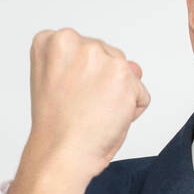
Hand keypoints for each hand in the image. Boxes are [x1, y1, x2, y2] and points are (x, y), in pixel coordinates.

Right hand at [8, 28, 149, 193]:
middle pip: (109, 57)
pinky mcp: (123, 75)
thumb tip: (134, 67)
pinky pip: (141, 95)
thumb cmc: (57, 126)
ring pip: (127, 75)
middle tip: (81, 106)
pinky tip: (107, 119)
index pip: (85, 50)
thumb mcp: (62, 83)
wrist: (60, 153)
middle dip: (103, 83)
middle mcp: (74, 41)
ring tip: (93, 112)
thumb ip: (94, 66)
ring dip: (118, 96)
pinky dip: (131, 111)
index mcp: (52, 40)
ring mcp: (100, 57)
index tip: (67, 92)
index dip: (81, 77)